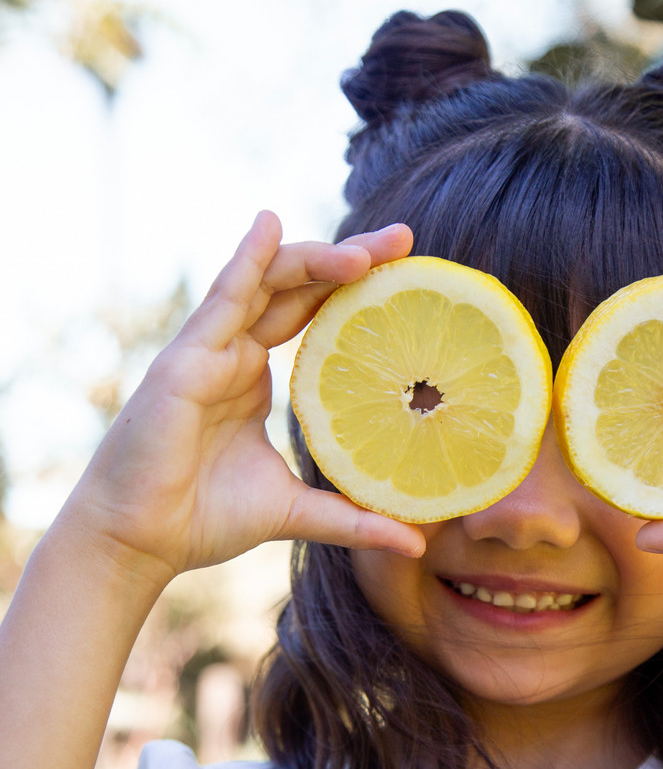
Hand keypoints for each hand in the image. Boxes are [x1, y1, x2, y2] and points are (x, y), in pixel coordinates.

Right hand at [62, 211, 424, 584]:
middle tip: (403, 240)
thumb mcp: (297, 512)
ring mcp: (208, 353)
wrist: (141, 541)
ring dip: (315, 258)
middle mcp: (233, 356)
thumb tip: (416, 543)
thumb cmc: (204, 520)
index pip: (312, 316)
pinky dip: (246, 261)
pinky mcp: (185, 362)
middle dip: (349, 259)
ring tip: (368, 250)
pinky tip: (269, 225)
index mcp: (255, 380)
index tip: (408, 272)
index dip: (354, 289)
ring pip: (265, 284)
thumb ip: (353, 519)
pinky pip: (221, 301)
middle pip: (296, 288)